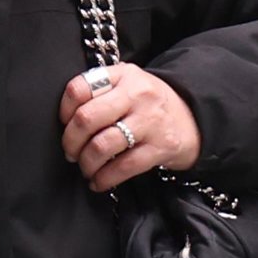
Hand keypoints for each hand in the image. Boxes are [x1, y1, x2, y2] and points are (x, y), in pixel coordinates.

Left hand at [58, 63, 200, 191]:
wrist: (193, 117)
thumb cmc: (148, 102)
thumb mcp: (127, 83)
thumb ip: (101, 90)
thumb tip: (66, 117)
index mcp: (123, 75)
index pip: (80, 87)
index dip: (64, 108)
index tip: (63, 122)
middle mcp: (136, 94)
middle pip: (87, 118)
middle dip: (70, 140)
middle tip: (69, 151)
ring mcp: (149, 121)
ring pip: (102, 145)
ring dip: (86, 162)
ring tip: (84, 167)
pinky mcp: (160, 148)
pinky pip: (124, 167)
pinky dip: (104, 178)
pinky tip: (98, 182)